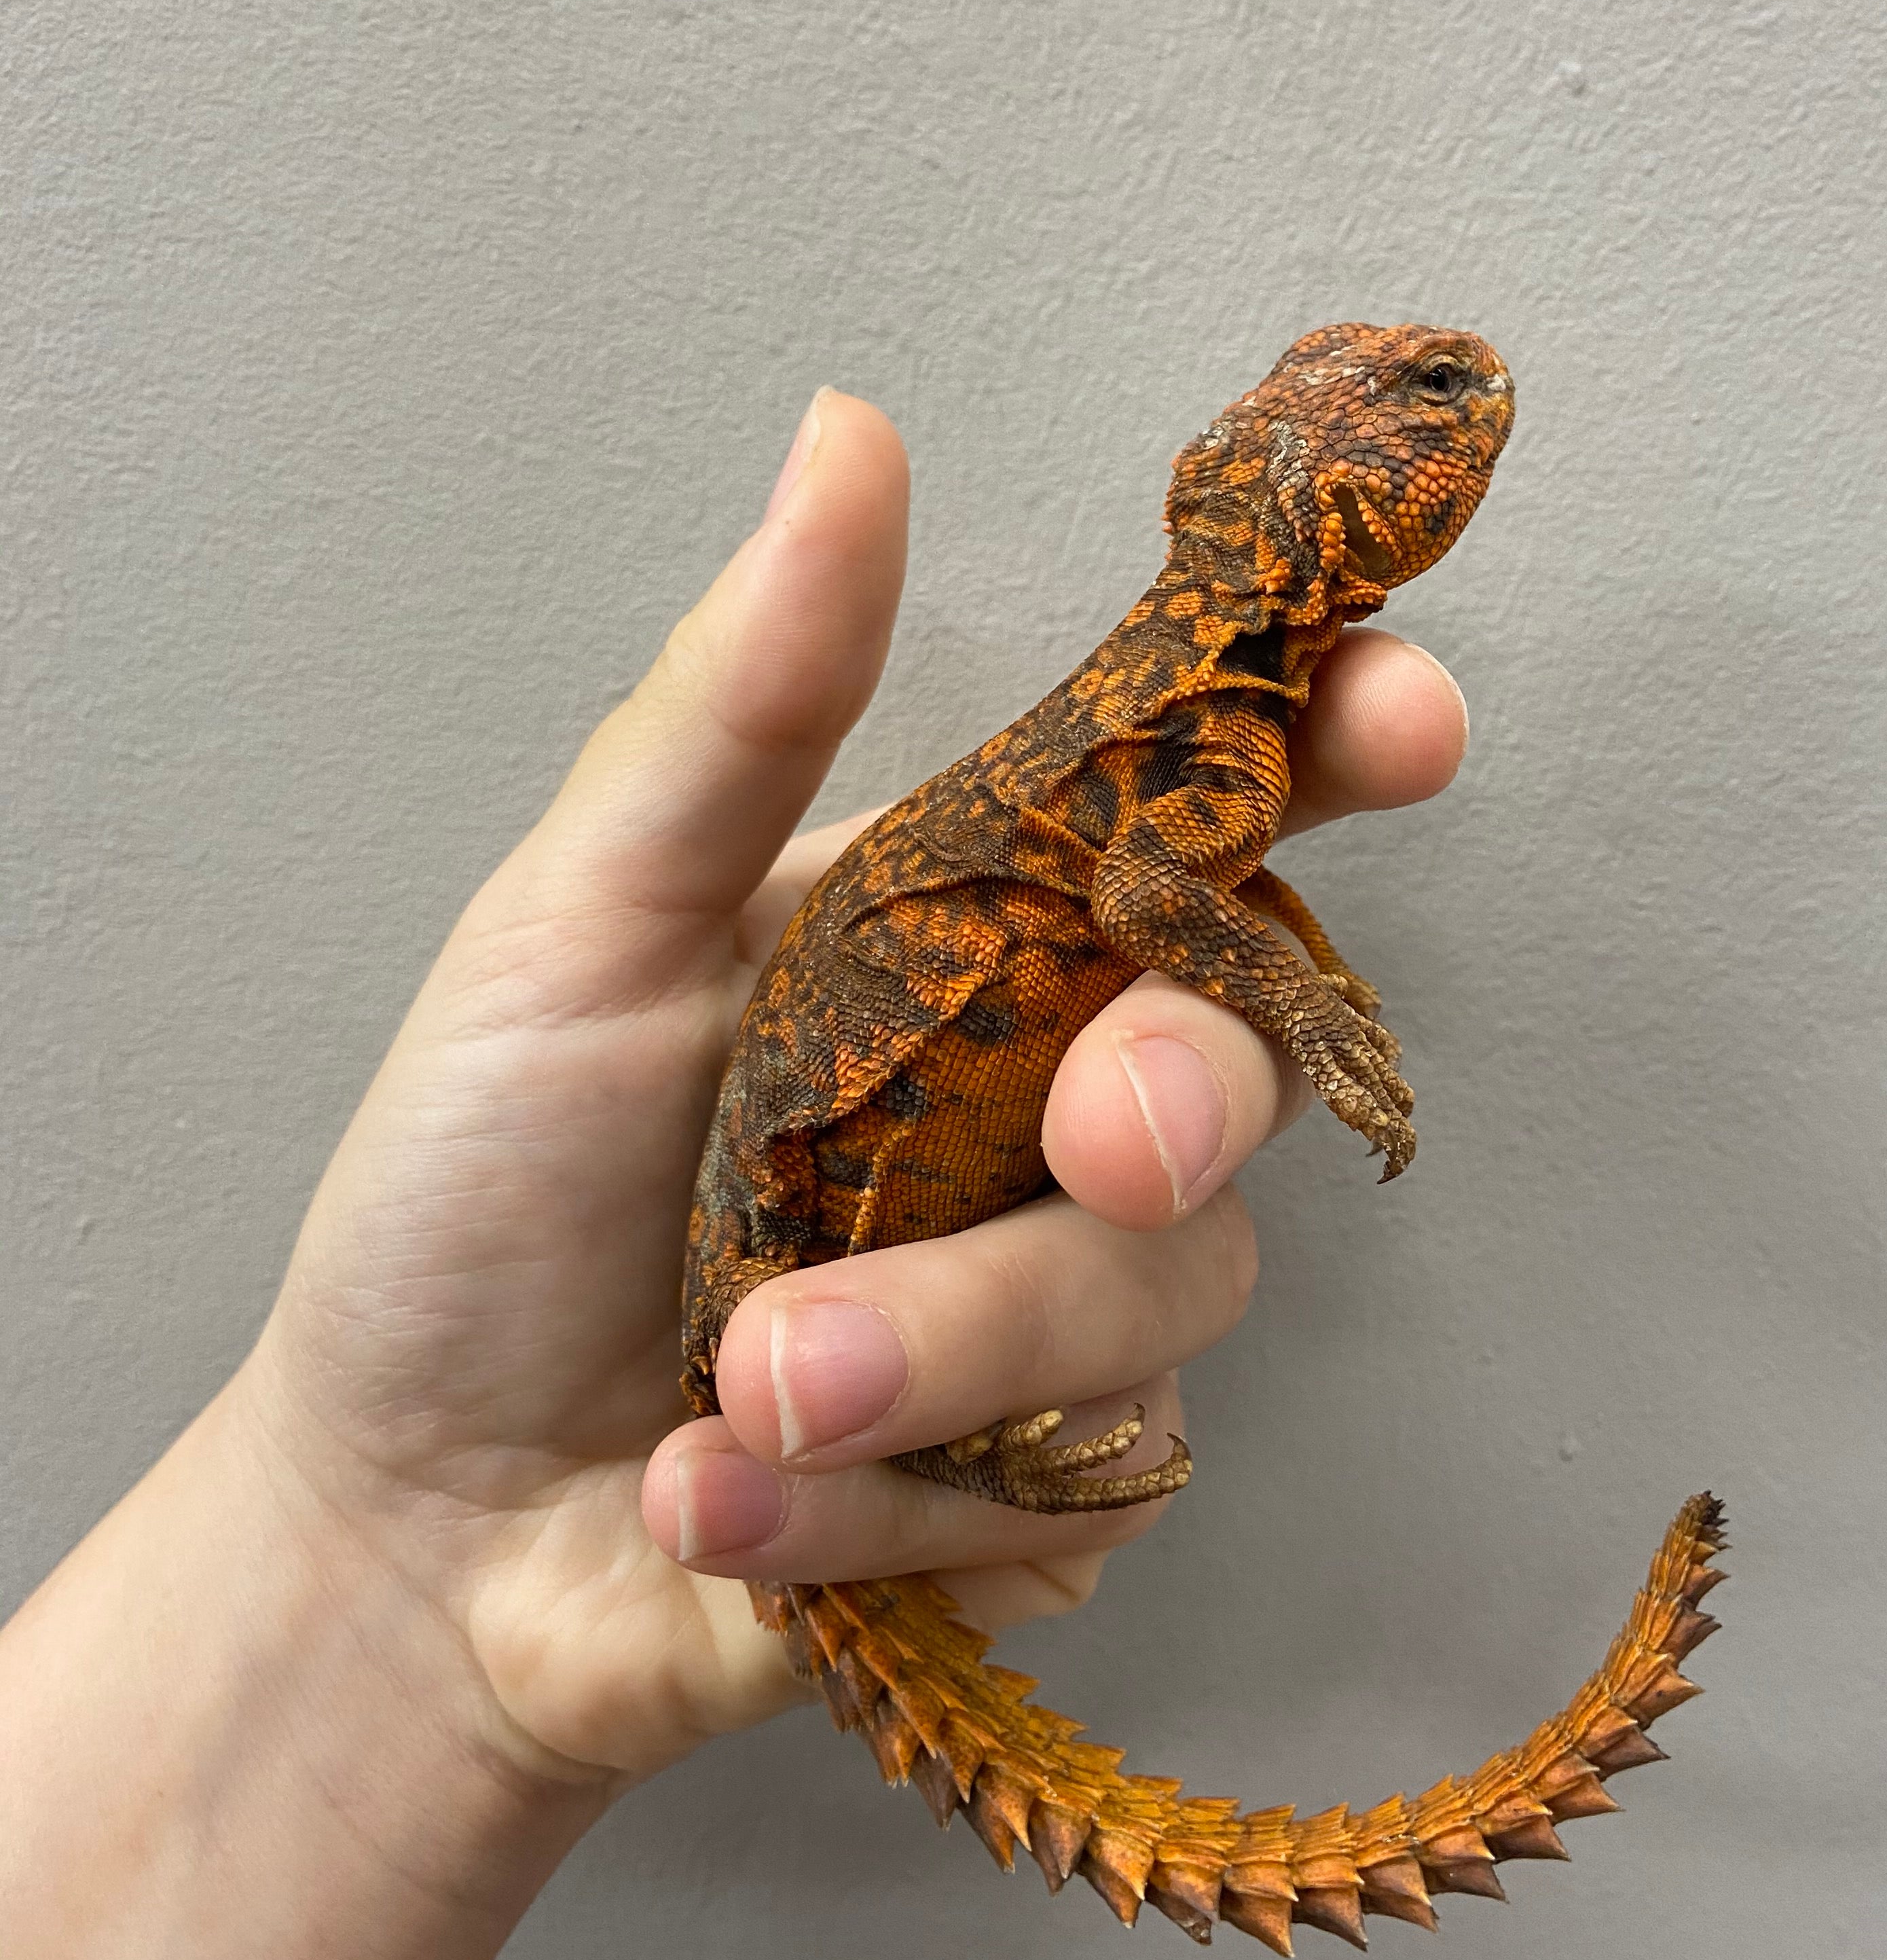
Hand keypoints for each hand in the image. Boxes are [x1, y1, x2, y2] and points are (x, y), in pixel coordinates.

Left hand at [238, 388, 1468, 1787]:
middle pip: (1240, 1061)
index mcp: (957, 937)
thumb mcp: (578, 931)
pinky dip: (884, 1511)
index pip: (1200, 820)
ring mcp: (1057, 1314)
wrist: (407, 1526)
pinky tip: (725, 1512)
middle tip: (1082, 1149)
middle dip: (1180, 1096)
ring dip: (946, 1355)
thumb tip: (850, 433)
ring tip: (733, 1395)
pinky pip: (1084, 1493)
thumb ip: (741, 706)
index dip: (1333, 749)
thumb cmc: (472, 1199)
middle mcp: (1036, 1108)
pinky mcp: (1045, 1497)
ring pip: (1169, 1301)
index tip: (1405, 719)